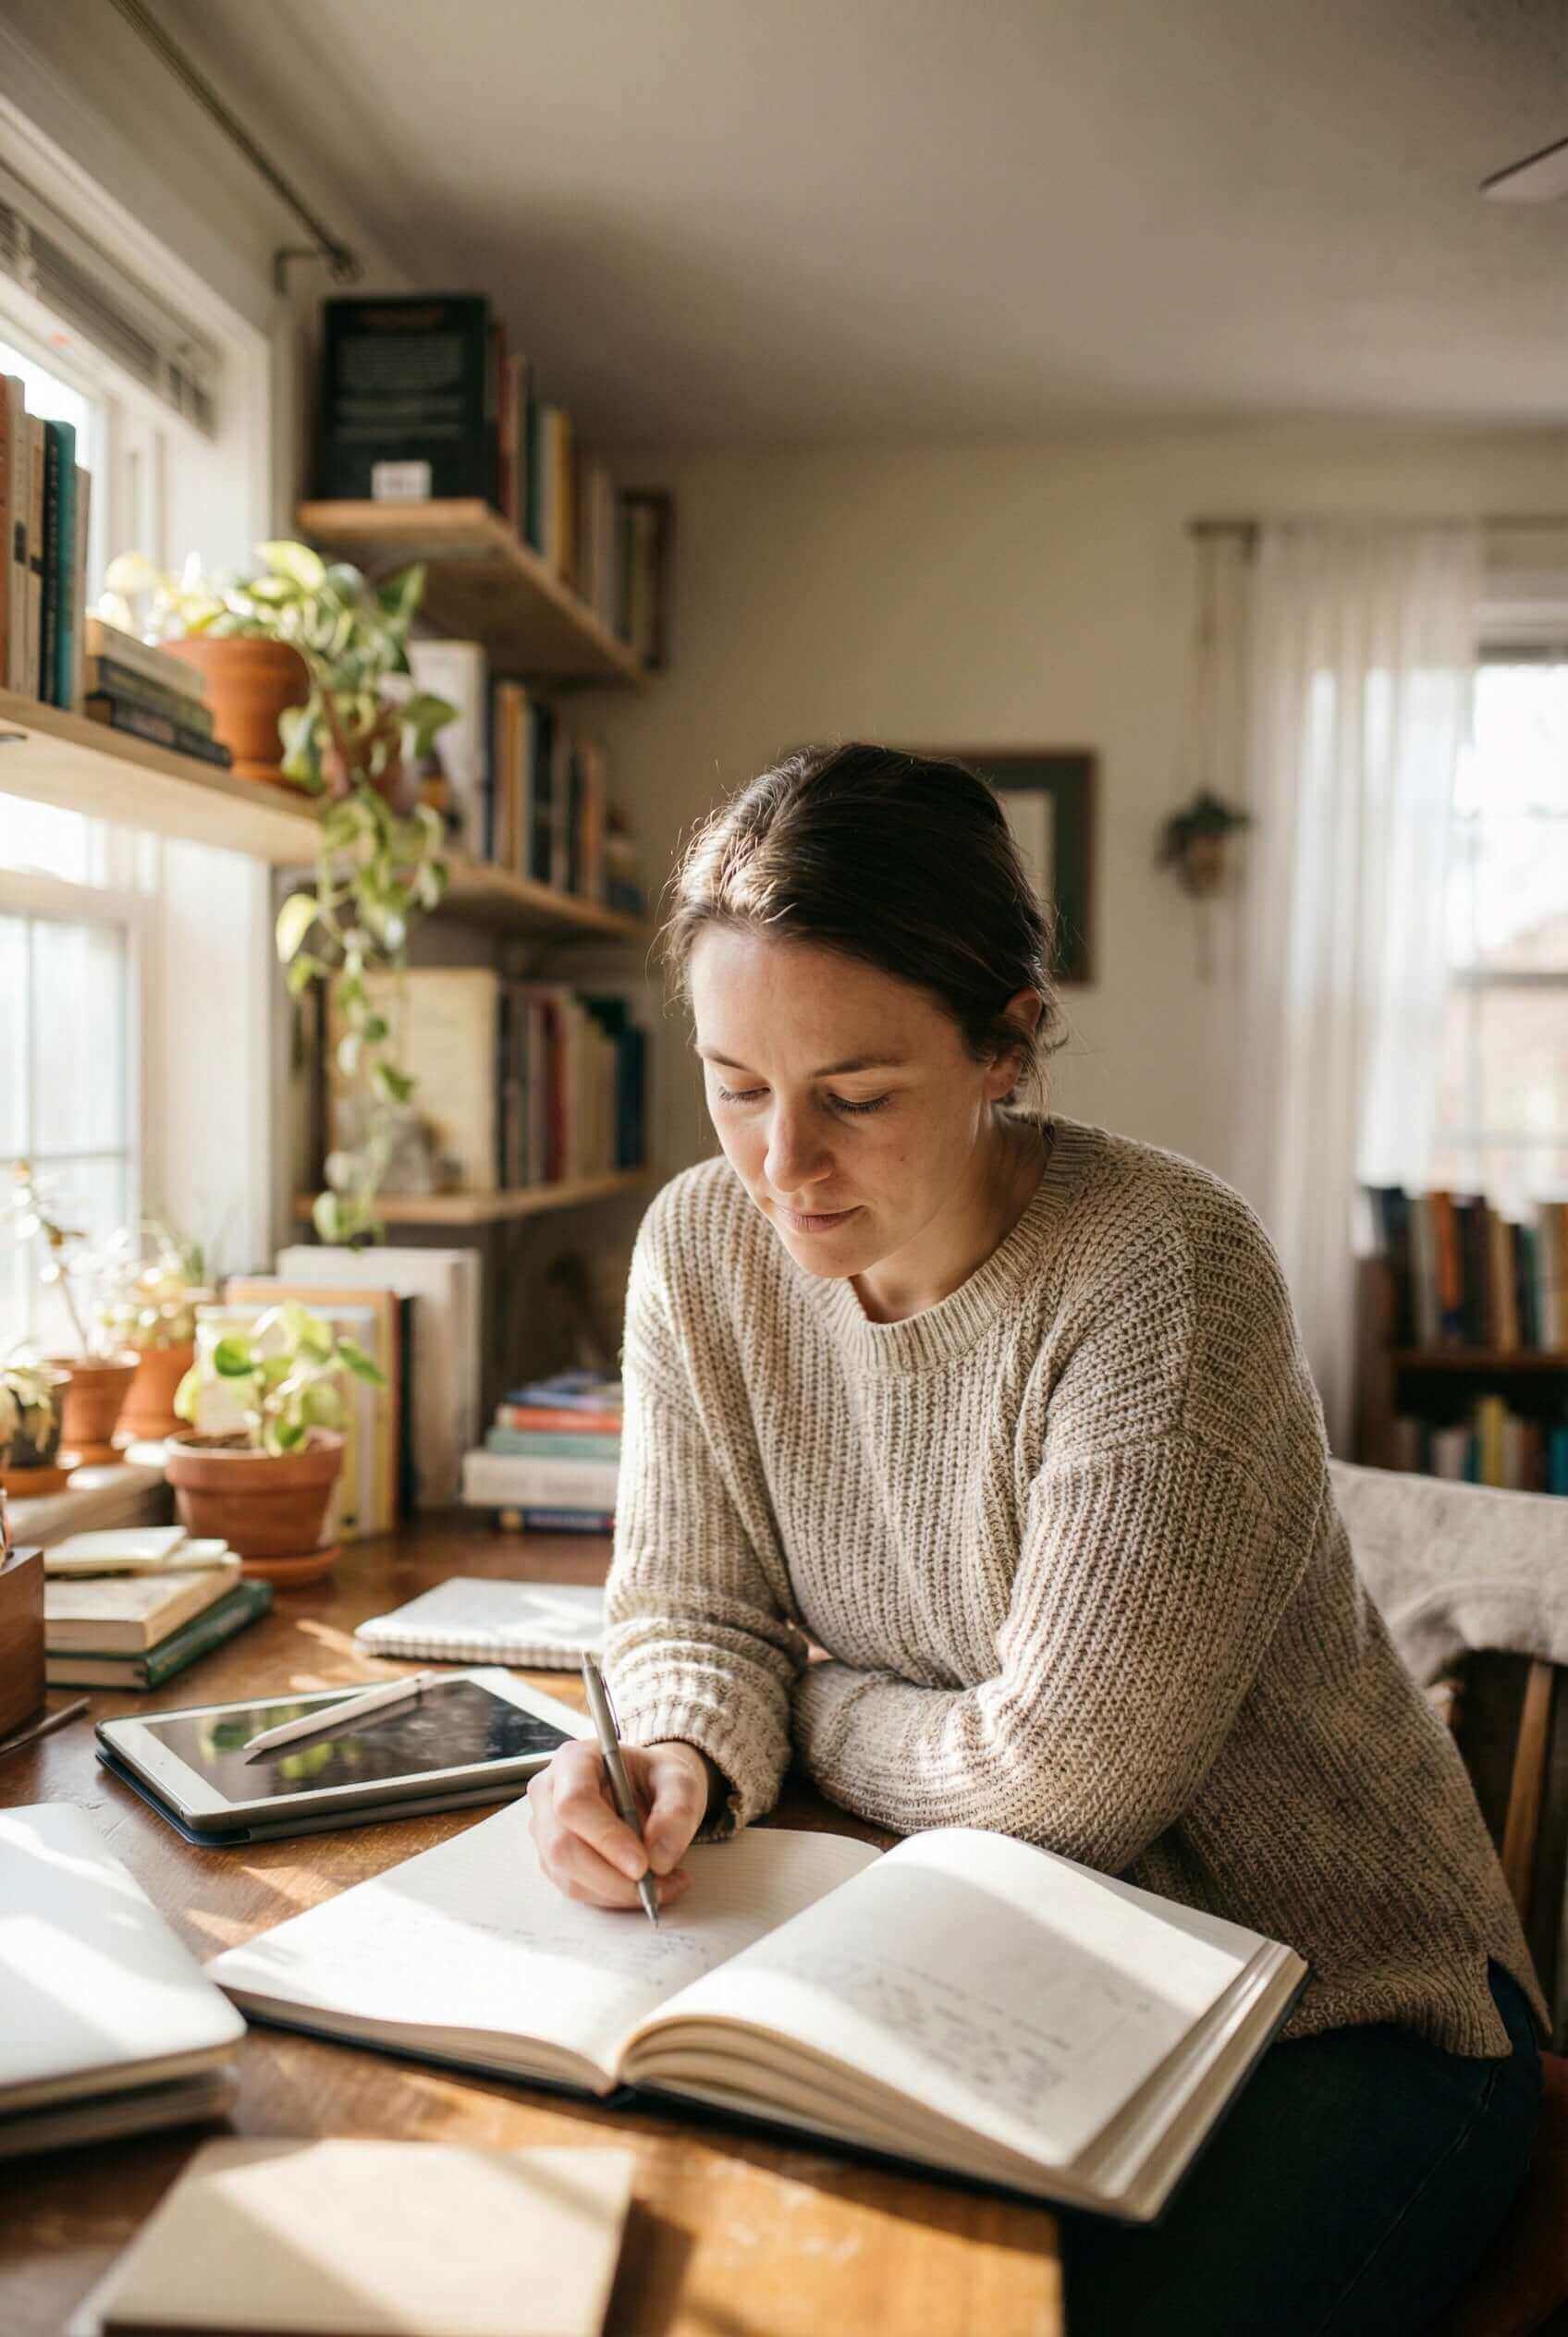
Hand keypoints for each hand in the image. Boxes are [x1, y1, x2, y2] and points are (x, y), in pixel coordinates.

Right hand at [527, 1737, 711, 1910]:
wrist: (646, 1788)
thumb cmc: (656, 1778)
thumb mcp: (680, 1781)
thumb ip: (677, 1812)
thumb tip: (658, 1859)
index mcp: (573, 1760)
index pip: (574, 1802)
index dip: (605, 1837)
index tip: (642, 1865)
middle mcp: (549, 1793)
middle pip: (562, 1846)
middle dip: (612, 1877)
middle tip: (656, 1887)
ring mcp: (545, 1829)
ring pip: (568, 1876)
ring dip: (618, 1892)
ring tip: (664, 1886)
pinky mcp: (552, 1860)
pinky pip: (577, 1889)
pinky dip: (614, 1897)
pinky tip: (646, 1887)